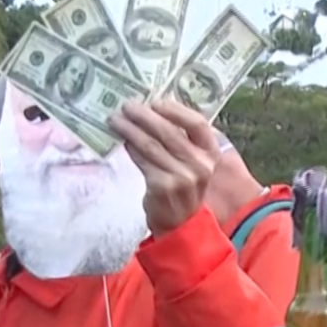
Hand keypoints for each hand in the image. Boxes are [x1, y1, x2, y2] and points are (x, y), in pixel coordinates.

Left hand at [108, 99, 220, 236]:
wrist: (181, 224)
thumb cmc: (185, 189)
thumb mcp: (193, 165)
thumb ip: (181, 142)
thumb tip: (150, 113)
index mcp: (211, 155)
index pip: (198, 124)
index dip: (176, 110)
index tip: (155, 102)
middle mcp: (200, 165)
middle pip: (170, 132)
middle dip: (144, 116)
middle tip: (126, 106)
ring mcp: (182, 176)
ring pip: (151, 144)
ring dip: (130, 129)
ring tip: (115, 120)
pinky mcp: (163, 186)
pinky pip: (142, 160)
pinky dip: (130, 148)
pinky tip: (122, 141)